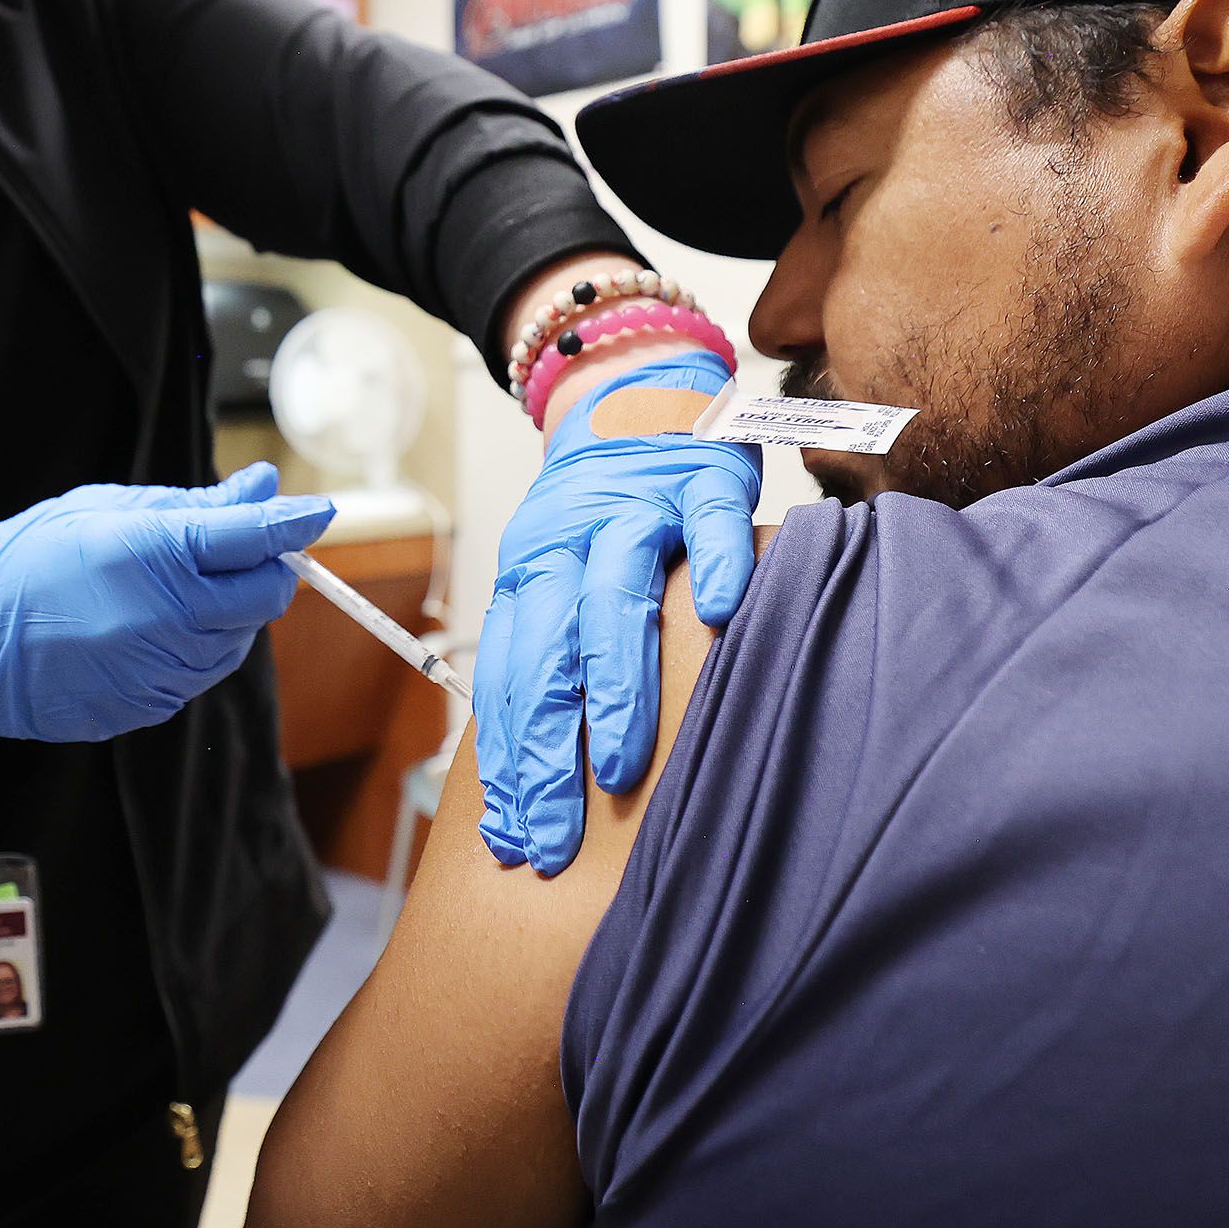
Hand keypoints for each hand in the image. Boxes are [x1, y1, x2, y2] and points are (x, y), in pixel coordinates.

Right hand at [0, 462, 332, 740]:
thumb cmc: (26, 563)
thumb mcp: (109, 510)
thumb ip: (194, 505)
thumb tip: (260, 488)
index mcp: (159, 554)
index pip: (256, 538)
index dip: (293, 522)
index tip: (315, 512)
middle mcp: (170, 618)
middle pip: (264, 597)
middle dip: (263, 571)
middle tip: (235, 552)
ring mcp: (162, 669)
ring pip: (237, 640)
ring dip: (227, 613)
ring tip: (170, 590)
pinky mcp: (149, 704)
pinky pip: (200, 672)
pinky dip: (195, 647)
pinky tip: (150, 628)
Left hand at [474, 351, 759, 873]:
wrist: (643, 390)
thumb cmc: (609, 511)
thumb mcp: (562, 570)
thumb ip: (554, 650)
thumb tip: (536, 769)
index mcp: (529, 570)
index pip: (510, 675)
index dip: (508, 758)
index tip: (512, 837)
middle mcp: (570, 540)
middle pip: (547, 651)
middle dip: (545, 753)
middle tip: (551, 836)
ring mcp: (638, 506)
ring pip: (614, 594)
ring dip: (615, 685)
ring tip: (620, 766)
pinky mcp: (703, 477)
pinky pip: (710, 521)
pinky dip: (715, 563)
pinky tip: (720, 616)